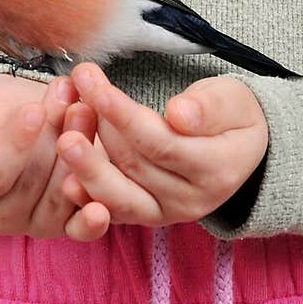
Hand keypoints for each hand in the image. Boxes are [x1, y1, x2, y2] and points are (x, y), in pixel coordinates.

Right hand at [0, 71, 109, 238]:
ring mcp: (34, 223)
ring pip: (60, 196)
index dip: (16, 143)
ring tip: (86, 112)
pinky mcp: (65, 224)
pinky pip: (78, 228)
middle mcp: (0, 216)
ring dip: (80, 155)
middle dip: (55, 137)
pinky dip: (90, 219)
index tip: (35, 110)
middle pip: (32, 183)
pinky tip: (101, 207)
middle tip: (71, 99)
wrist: (16, 114)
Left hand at [55, 64, 268, 238]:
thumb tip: (179, 114)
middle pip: (135, 167)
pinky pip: (112, 211)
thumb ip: (209, 107)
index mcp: (217, 169)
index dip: (125, 117)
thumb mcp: (232, 99)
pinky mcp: (146, 216)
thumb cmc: (233, 116)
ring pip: (118, 195)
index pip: (162, 144)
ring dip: (87, 166)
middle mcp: (192, 200)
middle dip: (100, 128)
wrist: (239, 150)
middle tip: (74, 93)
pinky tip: (66, 178)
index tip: (97, 87)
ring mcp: (167, 214)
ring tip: (64, 136)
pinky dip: (87, 197)